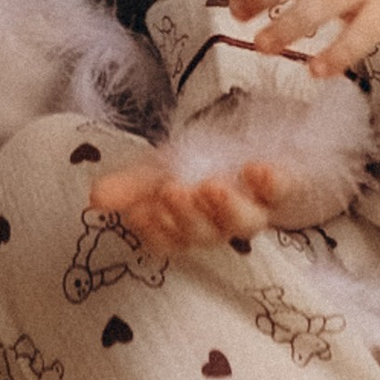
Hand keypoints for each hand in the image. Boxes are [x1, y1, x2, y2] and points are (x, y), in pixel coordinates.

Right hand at [86, 156, 293, 252]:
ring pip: (244, 223)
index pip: (169, 240)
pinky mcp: (287, 187)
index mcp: (190, 222)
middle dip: (187, 217)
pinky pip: (283, 192)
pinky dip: (271, 183)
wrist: (262, 139)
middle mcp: (223, 222)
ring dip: (226, 208)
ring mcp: (257, 205)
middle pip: (205, 234)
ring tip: (211, 186)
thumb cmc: (207, 161)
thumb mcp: (161, 166)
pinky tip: (257, 169)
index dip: (155, 231)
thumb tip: (92, 198)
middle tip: (172, 193)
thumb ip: (130, 184)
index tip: (139, 213)